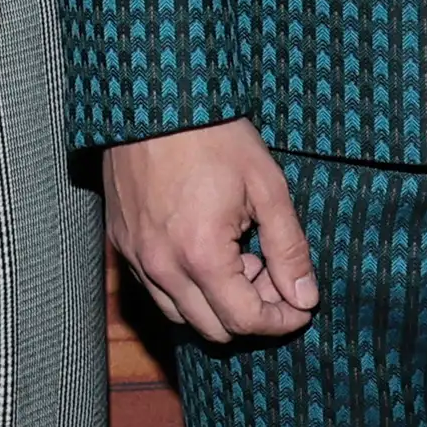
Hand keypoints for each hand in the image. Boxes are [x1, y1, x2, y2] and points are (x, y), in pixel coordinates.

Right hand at [102, 118, 318, 341]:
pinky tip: (204, 248)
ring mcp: (136, 256)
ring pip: (180, 315)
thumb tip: (305, 297)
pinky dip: (185, 285)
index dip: (281, 321)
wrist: (156, 96)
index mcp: (202, 256)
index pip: (245, 320)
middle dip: (249, 312)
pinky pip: (155, 288)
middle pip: (212, 330)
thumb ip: (289, 249)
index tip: (300, 306)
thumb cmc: (214, 136)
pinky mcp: (121, 242)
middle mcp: (162, 267)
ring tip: (237, 258)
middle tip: (269, 274)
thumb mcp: (267, 187)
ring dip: (215, 303)